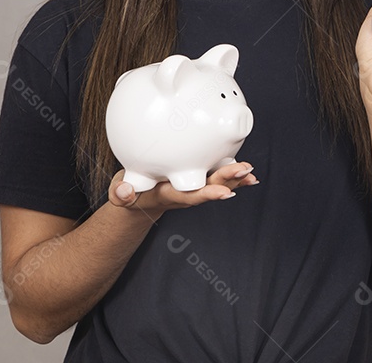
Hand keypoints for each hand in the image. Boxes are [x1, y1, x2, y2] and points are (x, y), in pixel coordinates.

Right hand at [107, 161, 257, 215]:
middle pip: (208, 187)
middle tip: (244, 172)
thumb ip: (121, 193)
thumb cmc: (131, 192)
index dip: (207, 194)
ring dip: (234, 178)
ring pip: (215, 181)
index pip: (190, 195)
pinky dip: (232, 175)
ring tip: (250, 172)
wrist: (138, 199)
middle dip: (227, 180)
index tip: (224, 193)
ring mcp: (191, 185)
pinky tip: (248, 172)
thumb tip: (123, 192)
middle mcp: (184, 192)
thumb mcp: (121, 194)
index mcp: (168, 195)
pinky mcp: (195, 178)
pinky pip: (216, 176)